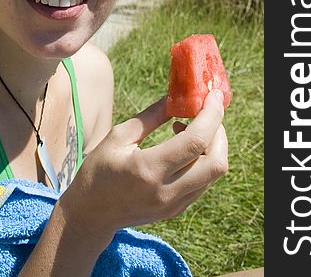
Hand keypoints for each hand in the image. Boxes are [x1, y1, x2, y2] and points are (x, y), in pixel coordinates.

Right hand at [59, 89, 227, 241]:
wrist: (91, 214)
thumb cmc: (99, 169)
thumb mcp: (118, 136)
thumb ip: (150, 117)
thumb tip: (175, 97)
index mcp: (149, 169)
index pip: (195, 141)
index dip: (211, 115)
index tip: (214, 95)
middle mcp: (167, 191)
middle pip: (216, 163)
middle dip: (219, 132)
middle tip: (207, 112)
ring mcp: (174, 205)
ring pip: (213, 174)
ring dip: (212, 146)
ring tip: (188, 127)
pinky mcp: (177, 210)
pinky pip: (203, 183)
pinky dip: (203, 160)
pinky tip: (184, 147)